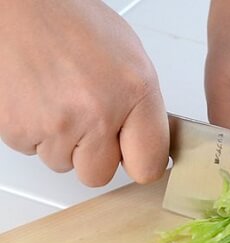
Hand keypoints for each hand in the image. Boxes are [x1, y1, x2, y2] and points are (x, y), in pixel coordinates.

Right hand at [0, 0, 168, 185]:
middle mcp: (98, 113)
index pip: (148, 166)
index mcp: (134, 92)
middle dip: (94, 155)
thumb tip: (147, 140)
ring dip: (62, 142)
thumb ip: (142, 106)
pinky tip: (39, 100)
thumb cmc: (70, 22)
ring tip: (60, 100)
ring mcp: (57, 125)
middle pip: (100, 175)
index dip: (139, 162)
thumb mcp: (130, 57)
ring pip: (64, 164)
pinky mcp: (18, 129)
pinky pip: (32, 150)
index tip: (135, 156)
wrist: (18, 6)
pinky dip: (34, 131)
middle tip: (88, 122)